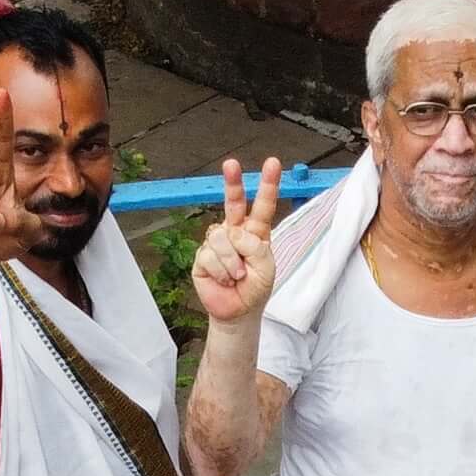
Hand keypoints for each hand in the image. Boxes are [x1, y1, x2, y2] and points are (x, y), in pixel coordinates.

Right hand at [190, 156, 286, 324]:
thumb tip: (233, 233)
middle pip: (233, 203)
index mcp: (255, 232)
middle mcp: (235, 232)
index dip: (267, 185)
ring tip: (238, 276)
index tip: (273, 163)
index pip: (262, 206)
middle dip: (232, 182)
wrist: (237, 312)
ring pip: (221, 237)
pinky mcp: (202, 257)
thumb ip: (256, 247)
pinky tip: (225, 280)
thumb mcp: (267, 268)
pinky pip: (209, 256)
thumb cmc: (255, 288)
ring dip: (232, 261)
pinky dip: (221, 271)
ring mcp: (217, 243)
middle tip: (231, 163)